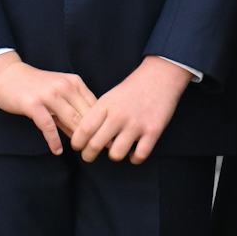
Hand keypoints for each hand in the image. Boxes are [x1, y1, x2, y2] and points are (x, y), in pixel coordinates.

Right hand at [0, 51, 95, 155]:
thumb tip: (86, 134)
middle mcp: (64, 87)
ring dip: (78, 139)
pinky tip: (57, 150)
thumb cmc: (34, 86)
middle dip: (94, 134)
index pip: (95, 106)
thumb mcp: (58, 93)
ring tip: (82, 152)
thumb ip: (71, 112)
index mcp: (74, 83)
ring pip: (71, 120)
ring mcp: (49, 95)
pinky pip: (48, 126)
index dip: (103, 124)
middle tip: (99, 151)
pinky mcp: (34, 104)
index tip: (108, 139)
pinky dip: (54, 140)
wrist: (6, 74)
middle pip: (86, 115)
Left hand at [71, 56, 190, 163]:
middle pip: (95, 145)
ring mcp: (137, 124)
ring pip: (116, 154)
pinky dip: (134, 158)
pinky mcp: (153, 131)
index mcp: (105, 105)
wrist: (160, 77)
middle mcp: (119, 115)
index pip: (84, 129)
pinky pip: (139, 155)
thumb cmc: (132, 89)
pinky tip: (133, 153)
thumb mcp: (110, 97)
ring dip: (113, 156)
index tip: (77, 146)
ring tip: (114, 151)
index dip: (77, 142)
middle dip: (88, 155)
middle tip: (88, 156)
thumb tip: (84, 136)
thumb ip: (97, 115)